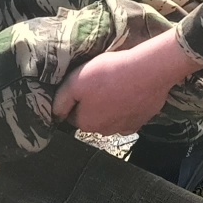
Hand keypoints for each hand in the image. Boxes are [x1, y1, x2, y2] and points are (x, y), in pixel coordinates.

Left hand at [53, 29, 202, 134]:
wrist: (148, 71)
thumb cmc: (109, 74)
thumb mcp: (75, 81)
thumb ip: (61, 100)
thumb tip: (55, 114)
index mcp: (85, 123)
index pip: (72, 115)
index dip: (75, 98)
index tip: (83, 84)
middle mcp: (104, 131)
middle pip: (93, 117)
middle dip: (93, 103)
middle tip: (100, 82)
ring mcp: (125, 127)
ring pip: (112, 117)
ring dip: (112, 105)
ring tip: (117, 84)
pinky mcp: (142, 119)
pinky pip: (130, 114)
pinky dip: (129, 105)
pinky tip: (131, 90)